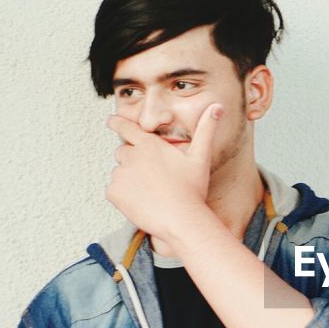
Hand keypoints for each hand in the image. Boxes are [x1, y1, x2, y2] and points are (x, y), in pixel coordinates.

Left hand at [105, 102, 220, 239]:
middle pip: (123, 152)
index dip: (117, 123)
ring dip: (130, 179)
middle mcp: (131, 156)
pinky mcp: (114, 192)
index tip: (110, 120)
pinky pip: (114, 190)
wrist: (181, 220)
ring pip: (120, 173)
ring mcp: (120, 174)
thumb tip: (217, 107)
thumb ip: (206, 129)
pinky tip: (142, 202)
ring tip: (151, 192)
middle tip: (152, 177)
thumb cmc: (192, 190)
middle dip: (133, 161)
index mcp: (149, 145)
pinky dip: (124, 196)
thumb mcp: (201, 157)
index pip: (126, 128)